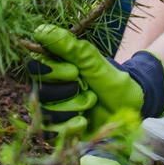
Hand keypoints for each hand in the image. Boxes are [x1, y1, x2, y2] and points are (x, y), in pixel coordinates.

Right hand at [27, 24, 163, 136]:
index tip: (75, 71)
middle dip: (67, 92)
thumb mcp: (93, 61)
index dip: (52, 72)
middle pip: (39, 93)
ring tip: (91, 102)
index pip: (34, 67)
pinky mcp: (61, 130)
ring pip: (45, 114)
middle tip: (86, 88)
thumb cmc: (110, 78)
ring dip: (71, 109)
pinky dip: (68, 128)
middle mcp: (49, 88)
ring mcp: (54, 110)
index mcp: (53, 67)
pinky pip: (51, 133)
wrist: (129, 104)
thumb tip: (40, 31)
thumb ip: (68, 47)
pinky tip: (83, 122)